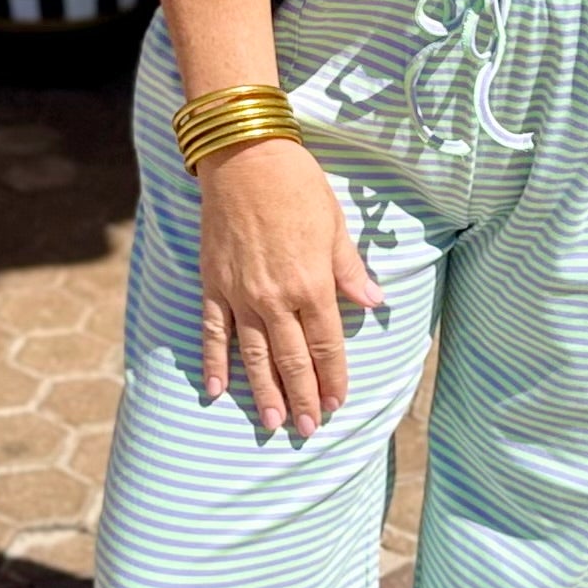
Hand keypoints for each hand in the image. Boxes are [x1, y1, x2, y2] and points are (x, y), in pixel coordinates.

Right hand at [196, 137, 382, 438]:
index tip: (337, 404)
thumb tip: (374, 302)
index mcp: (312, 283)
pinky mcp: (213, 285)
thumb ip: (349, 270)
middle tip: (308, 430)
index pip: (326, 344)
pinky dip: (214, 363)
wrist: (244, 158)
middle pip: (291, 358)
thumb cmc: (296, 186)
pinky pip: (213, 332)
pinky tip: (216, 391)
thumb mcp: (335, 225)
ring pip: (254, 355)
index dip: (332, 377)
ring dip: (264, 392)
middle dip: (303, 396)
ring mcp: (240, 294)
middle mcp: (276, 297)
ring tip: (273, 423)